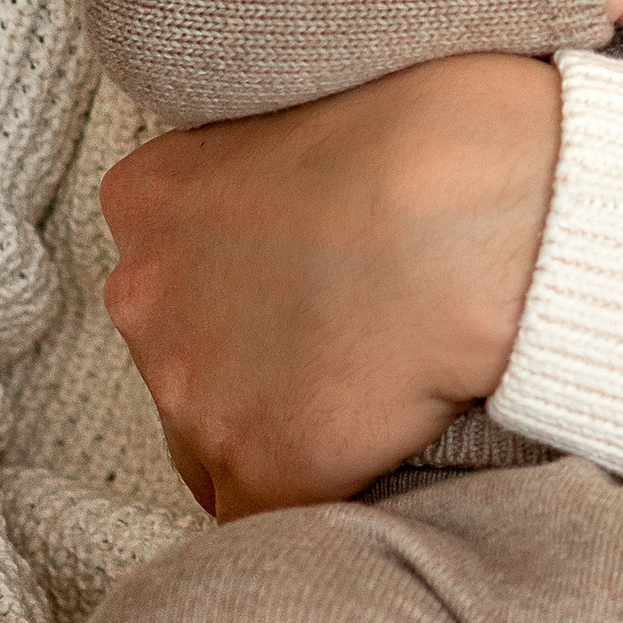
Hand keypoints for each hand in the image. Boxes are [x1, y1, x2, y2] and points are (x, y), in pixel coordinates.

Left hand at [101, 57, 560, 520]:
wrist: (478, 205)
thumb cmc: (438, 131)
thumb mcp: (319, 106)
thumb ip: (280, 167)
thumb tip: (318, 205)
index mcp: (148, 196)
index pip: (171, 275)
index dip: (246, 295)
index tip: (307, 293)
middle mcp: (144, 295)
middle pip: (182, 365)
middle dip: (252, 369)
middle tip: (348, 347)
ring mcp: (194, 391)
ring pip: (216, 451)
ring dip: (284, 439)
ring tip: (376, 403)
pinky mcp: (262, 468)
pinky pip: (270, 517)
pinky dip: (321, 499)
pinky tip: (381, 461)